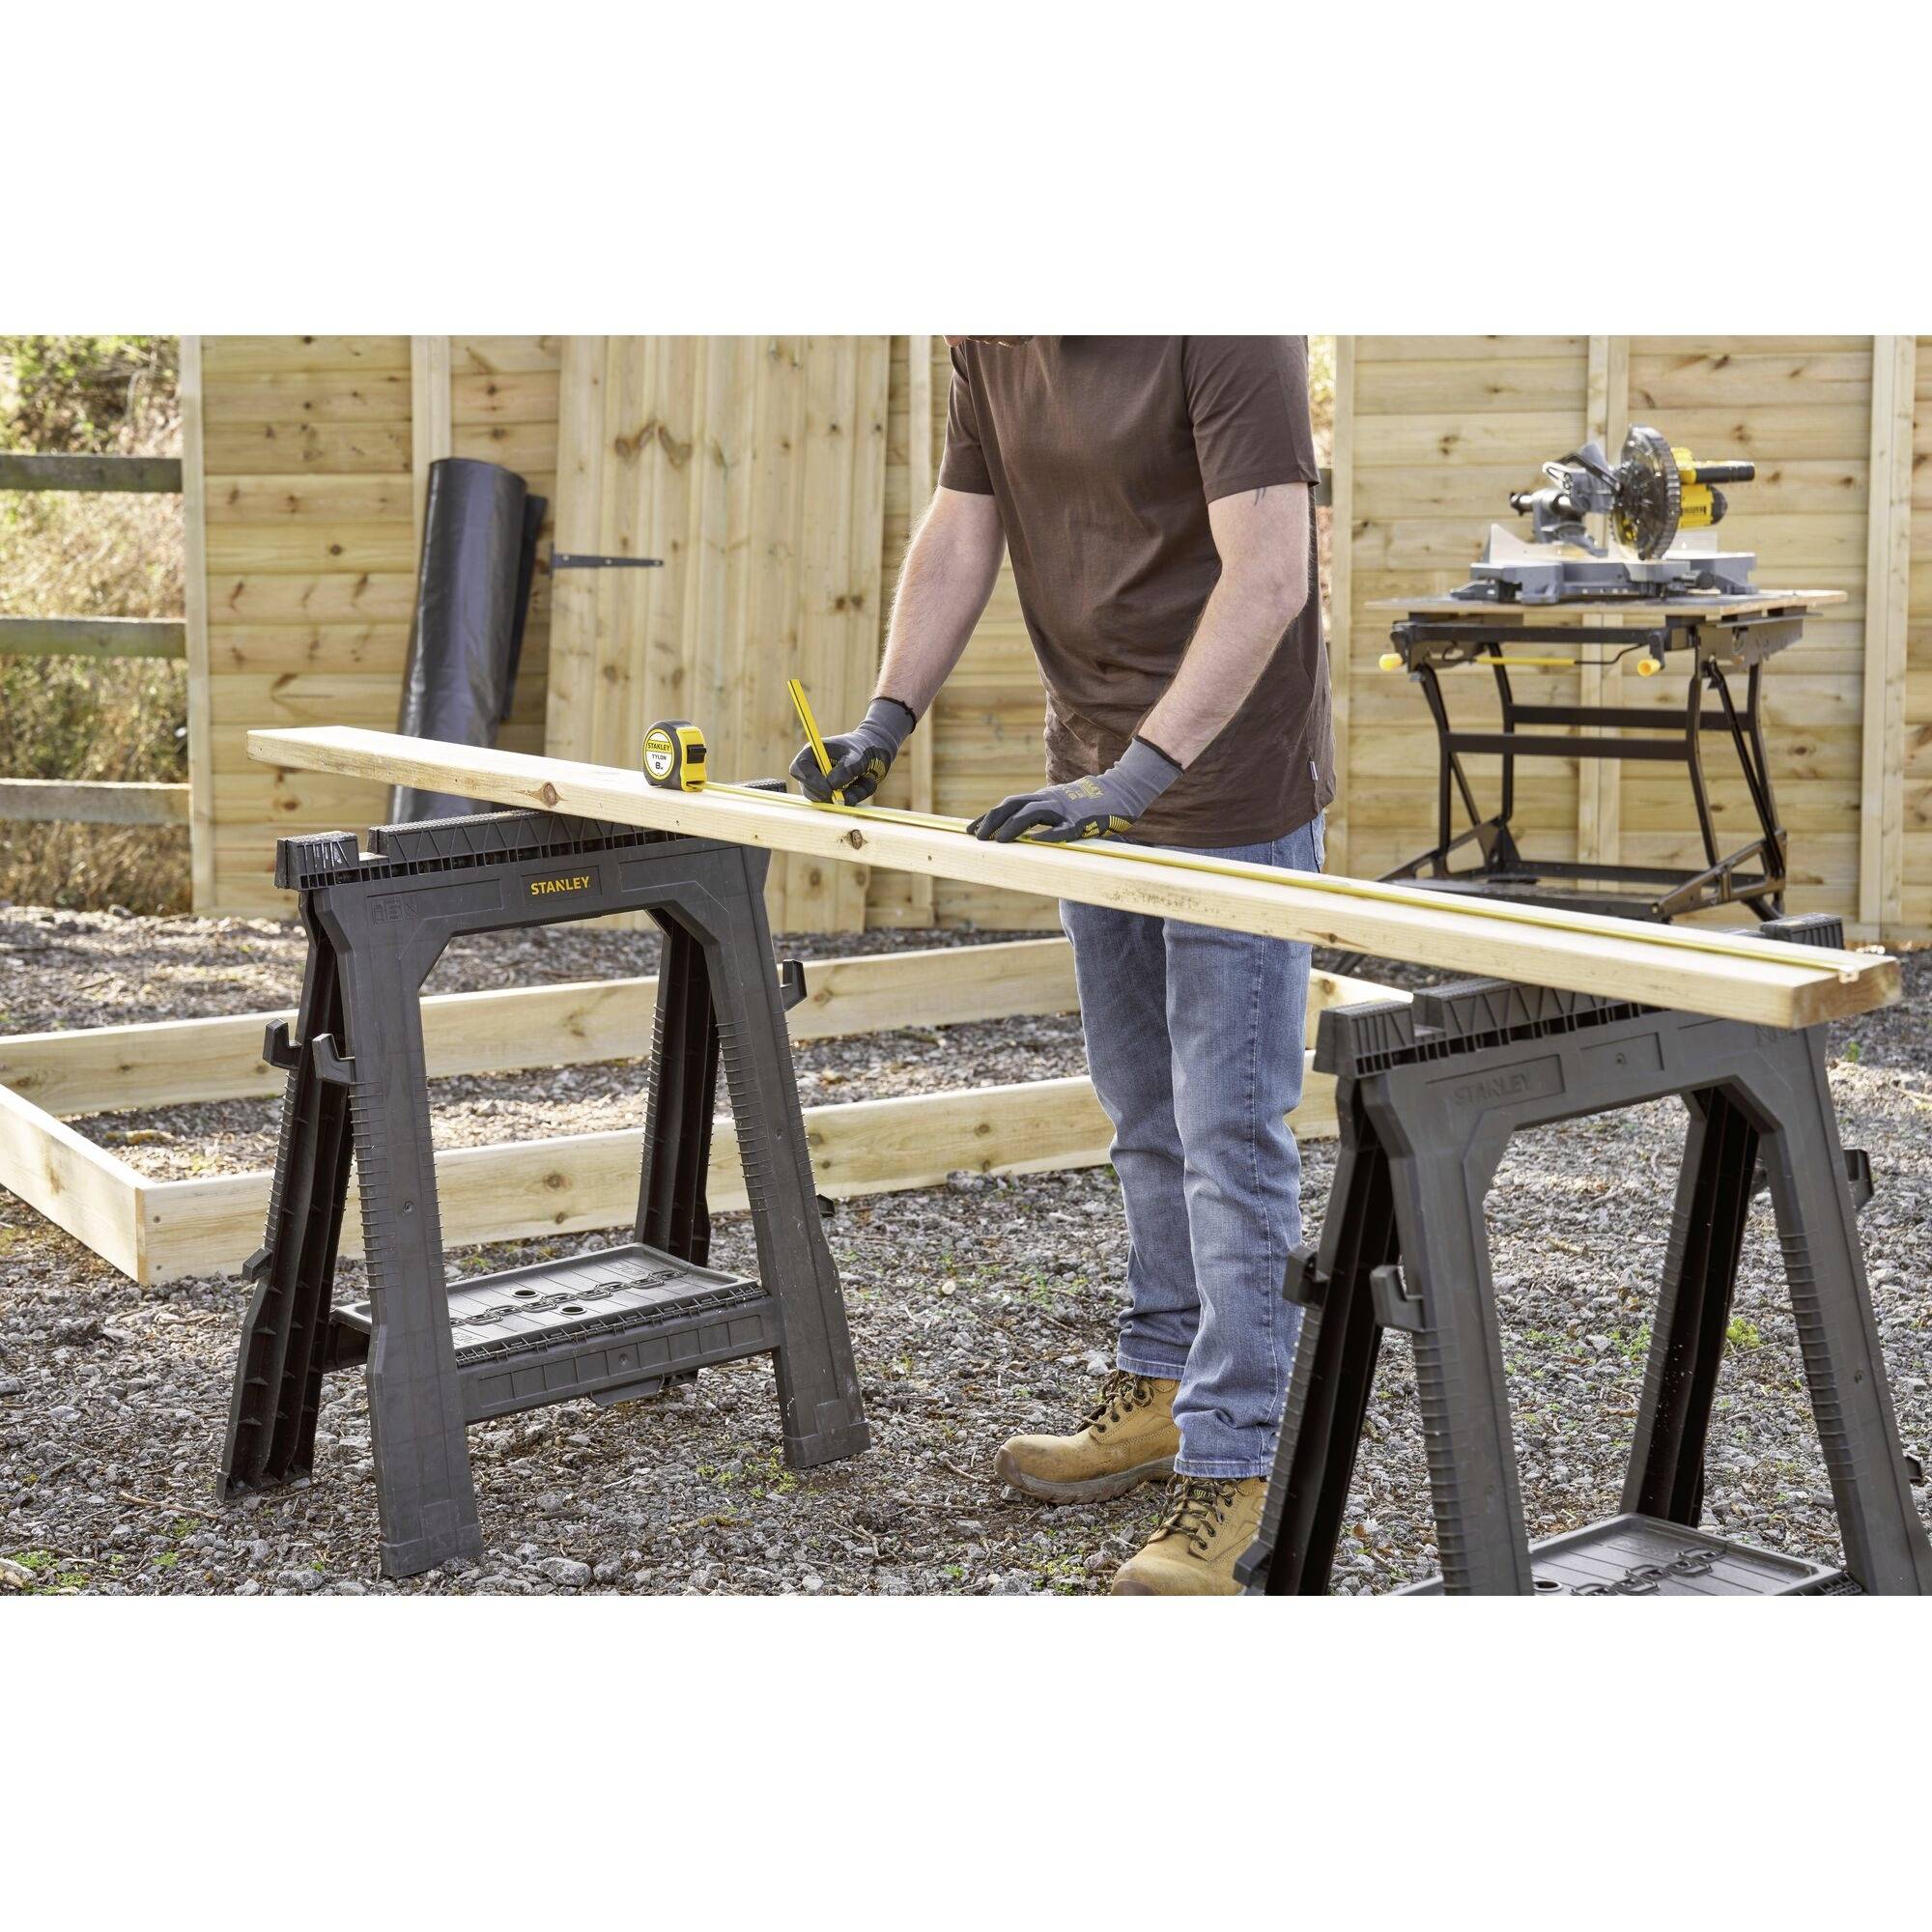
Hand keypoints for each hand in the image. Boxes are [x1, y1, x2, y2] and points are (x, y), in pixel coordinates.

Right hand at [790, 696, 915, 804]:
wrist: (875, 753)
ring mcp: (822, 785)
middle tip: (846, 795)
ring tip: (864, 781)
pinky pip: (841, 804)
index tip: (828, 789)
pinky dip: (856, 797)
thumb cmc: (862, 749)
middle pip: (809, 791)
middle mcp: (813, 771)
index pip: (798, 769)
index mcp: (813, 754)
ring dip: (848, 795)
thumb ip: (846, 769)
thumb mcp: (857, 756)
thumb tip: (832, 786)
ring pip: (826, 801)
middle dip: (828, 796)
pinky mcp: (834, 795)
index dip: (810, 781)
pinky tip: (864, 784)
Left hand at [968, 736, 1181, 843]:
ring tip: (998, 841)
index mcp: (1042, 798)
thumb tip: (1019, 831)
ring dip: (1013, 827)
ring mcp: (1065, 808)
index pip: (1008, 804)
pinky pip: (1063, 829)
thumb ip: (1040, 815)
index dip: (988, 817)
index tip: (969, 830)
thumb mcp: (1059, 805)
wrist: (1121, 790)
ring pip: (1032, 813)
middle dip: (993, 821)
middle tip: (978, 838)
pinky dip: (1049, 835)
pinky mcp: (1082, 820)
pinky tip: (1036, 843)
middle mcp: (1049, 800)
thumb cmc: (1088, 802)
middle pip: (1013, 805)